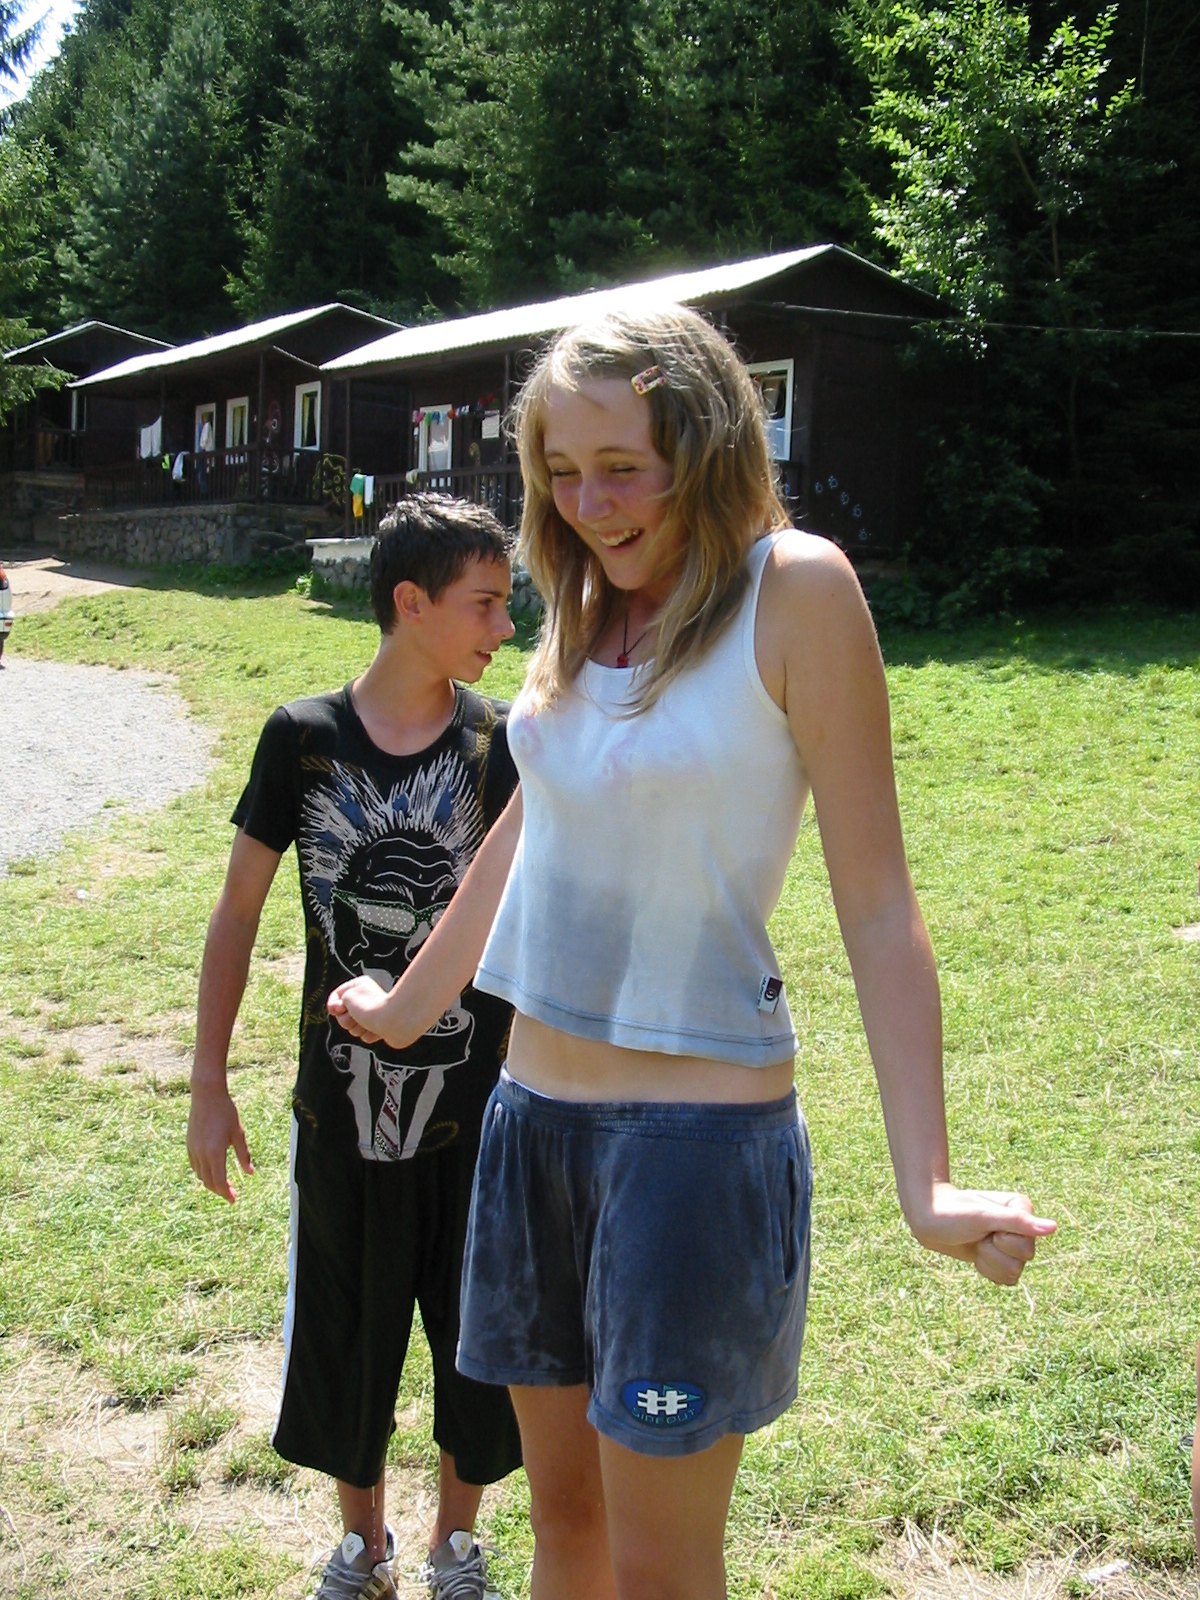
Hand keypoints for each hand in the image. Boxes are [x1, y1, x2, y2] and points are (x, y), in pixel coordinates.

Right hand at [187, 1082, 253, 1203]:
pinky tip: (211, 1172)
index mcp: (215, 1153)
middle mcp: (201, 1154)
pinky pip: (195, 1165)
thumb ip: (243, 1155)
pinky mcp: (189, 1144)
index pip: (219, 1181)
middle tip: (231, 1195)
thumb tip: (250, 1173)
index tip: (233, 1200)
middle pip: (208, 1181)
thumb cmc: (226, 1112)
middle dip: (219, 1190)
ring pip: (200, 1175)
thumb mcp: (238, 1134)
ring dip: (210, 1183)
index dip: (226, 1193)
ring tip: (222, 1185)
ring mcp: (193, 1149)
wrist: (206, 1095)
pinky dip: (203, 1173)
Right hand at [327, 974, 393, 1045]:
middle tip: (354, 1016)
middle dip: (346, 1019)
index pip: (337, 996)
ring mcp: (373, 1013)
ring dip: (356, 1028)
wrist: (395, 1022)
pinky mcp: (380, 1027)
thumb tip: (339, 1010)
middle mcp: (367, 998)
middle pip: (343, 1014)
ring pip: (353, 1027)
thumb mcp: (347, 997)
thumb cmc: (373, 1006)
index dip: (333, 1005)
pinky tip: (374, 1029)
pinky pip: (364, 1035)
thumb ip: (337, 1002)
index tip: (337, 1009)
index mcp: (360, 986)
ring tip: (366, 1023)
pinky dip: (367, 1034)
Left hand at [908, 1183, 1055, 1285]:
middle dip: (994, 1252)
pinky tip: (976, 1255)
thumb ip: (1018, 1222)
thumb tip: (1053, 1228)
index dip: (1003, 1241)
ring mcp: (1010, 1243)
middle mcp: (1020, 1227)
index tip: (986, 1226)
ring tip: (976, 1242)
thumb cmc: (952, 1212)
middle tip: (978, 1235)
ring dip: (988, 1262)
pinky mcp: (999, 1256)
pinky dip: (988, 1270)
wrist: (927, 1218)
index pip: (1028, 1245)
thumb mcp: (983, 1217)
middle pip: (1023, 1261)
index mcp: (1023, 1209)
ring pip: (1013, 1273)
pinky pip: (1006, 1279)